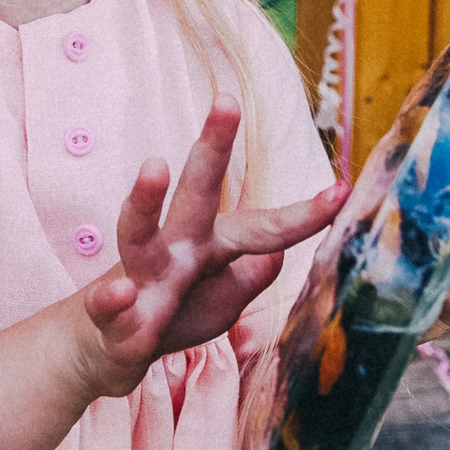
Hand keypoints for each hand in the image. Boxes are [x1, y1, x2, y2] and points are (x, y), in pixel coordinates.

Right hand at [78, 97, 346, 398]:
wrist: (110, 349)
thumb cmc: (175, 312)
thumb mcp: (225, 297)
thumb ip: (254, 273)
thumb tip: (281, 248)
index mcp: (212, 247)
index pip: (264, 226)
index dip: (303, 214)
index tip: (341, 190)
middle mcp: (177, 250)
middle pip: (196, 193)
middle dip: (212, 147)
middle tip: (227, 101)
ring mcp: (140, 276)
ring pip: (139, 232)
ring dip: (146, 199)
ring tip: (154, 165)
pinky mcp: (109, 313)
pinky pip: (108, 305)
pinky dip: (112, 300)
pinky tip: (120, 294)